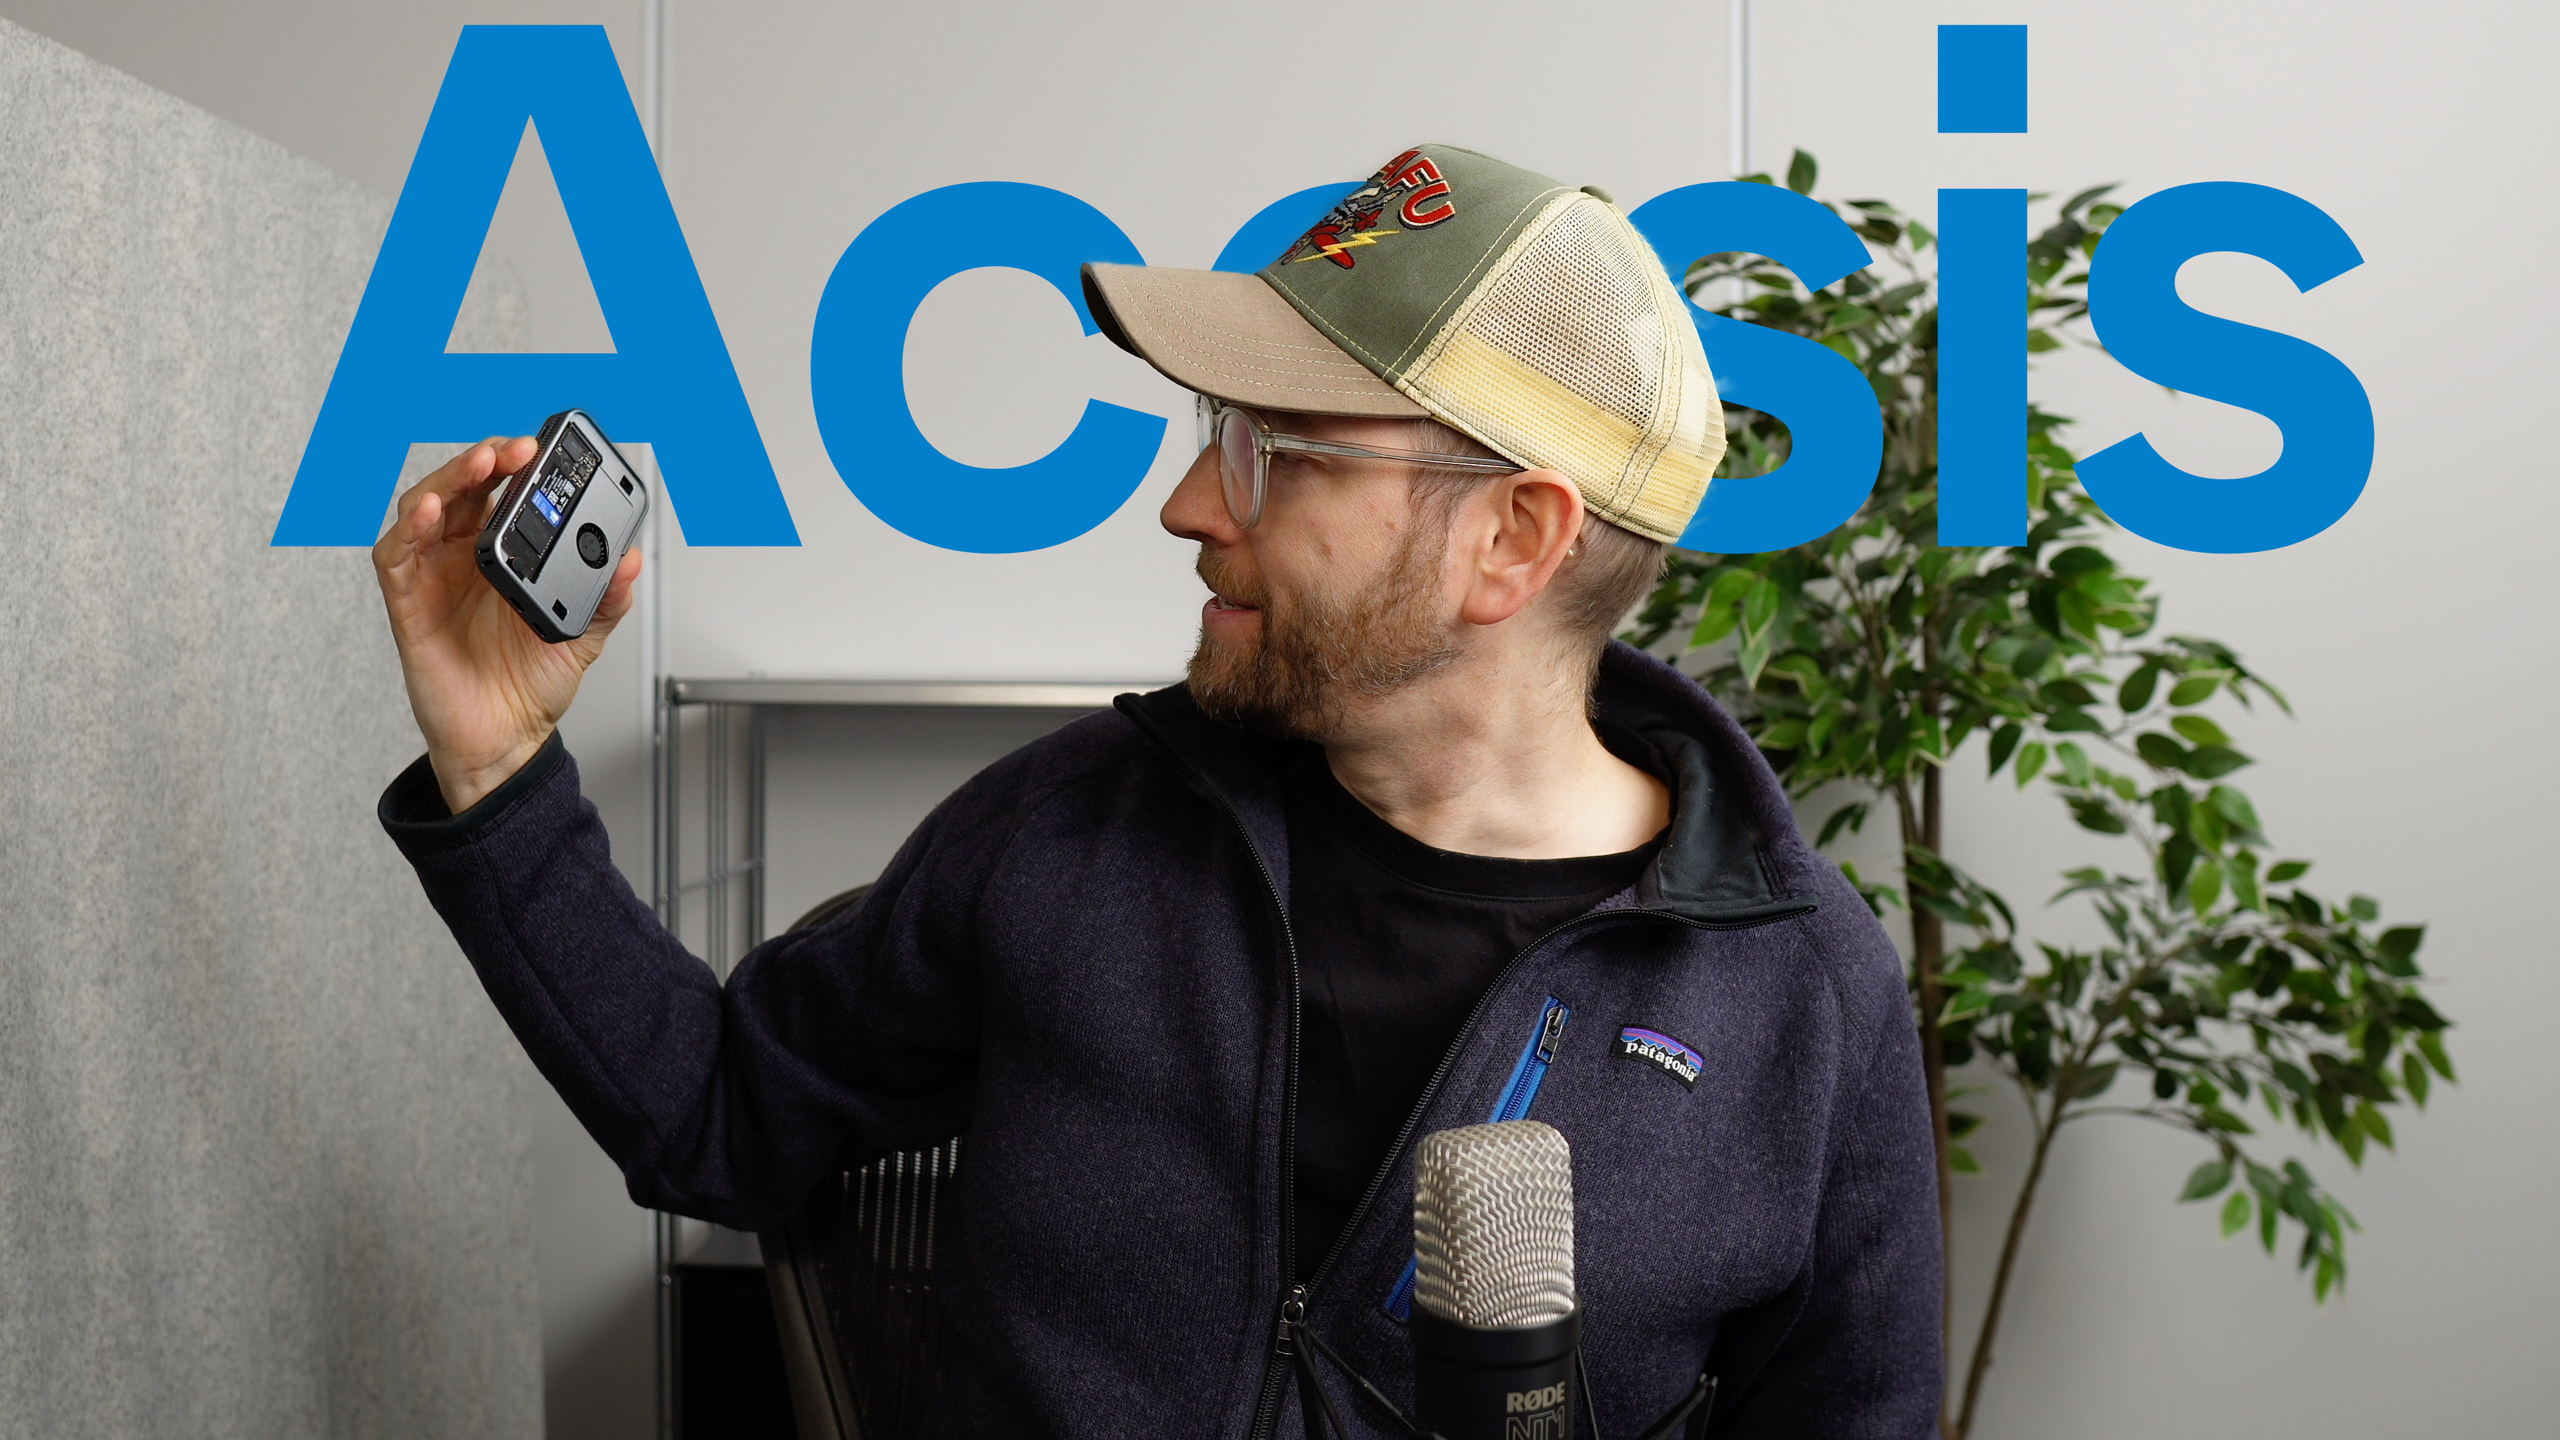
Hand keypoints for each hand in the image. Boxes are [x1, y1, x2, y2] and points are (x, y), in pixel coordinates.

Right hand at [372, 437, 642, 812]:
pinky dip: (410, 528)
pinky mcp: (407, 603)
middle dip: (489, 459)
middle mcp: (464, 557)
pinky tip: (432, 512)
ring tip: (483, 463)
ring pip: (427, 506)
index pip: (505, 492)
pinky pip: (396, 555)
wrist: (506, 740)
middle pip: (465, 487)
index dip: (519, 465)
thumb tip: (629, 561)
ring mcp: (434, 576)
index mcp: (505, 555)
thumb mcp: (585, 637)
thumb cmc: (532, 686)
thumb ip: (607, 599)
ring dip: (451, 478)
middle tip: (519, 450)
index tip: (546, 449)